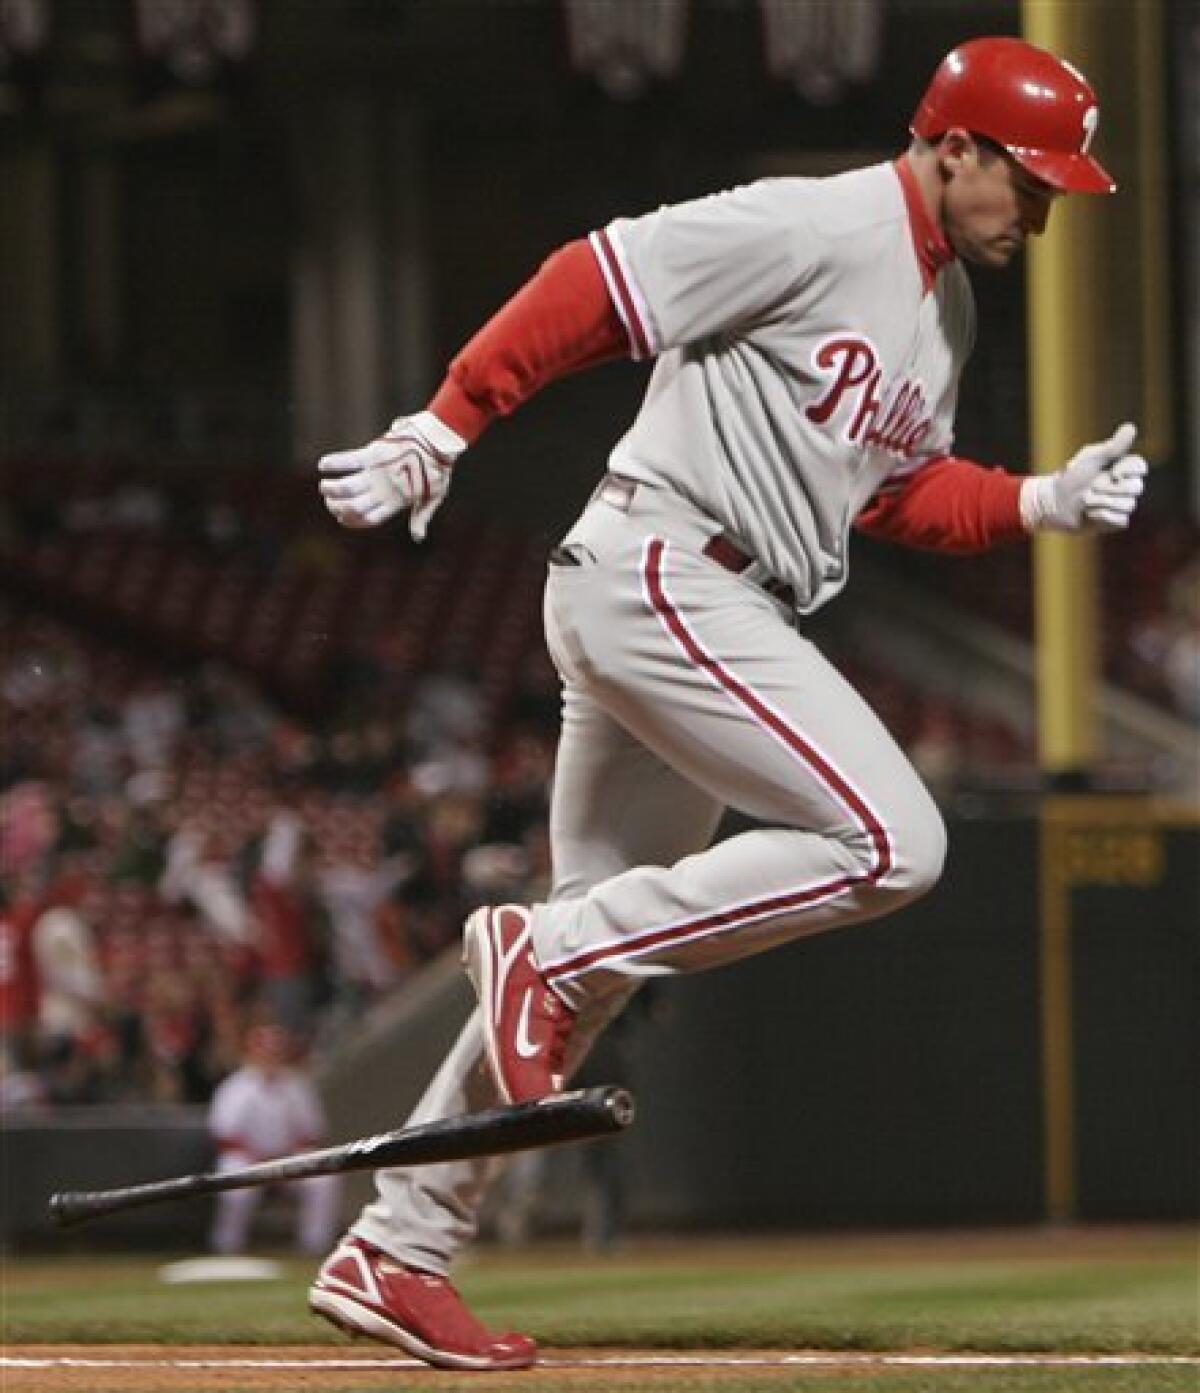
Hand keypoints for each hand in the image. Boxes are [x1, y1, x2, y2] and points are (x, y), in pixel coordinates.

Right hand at [318, 411, 465, 540]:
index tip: (341, 518)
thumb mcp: (432, 497)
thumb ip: (421, 517)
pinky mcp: (373, 453)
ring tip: (324, 488)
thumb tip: (418, 538)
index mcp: (397, 502)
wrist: (438, 442)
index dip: (353, 521)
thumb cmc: (437, 470)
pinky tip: (322, 465)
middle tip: (330, 502)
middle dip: (337, 507)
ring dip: (331, 489)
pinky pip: (348, 460)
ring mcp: (377, 472)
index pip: (370, 519)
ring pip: (347, 487)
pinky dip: (333, 462)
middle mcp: (384, 490)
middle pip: (354, 506)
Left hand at [1021, 423, 1148, 533]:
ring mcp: (1121, 504)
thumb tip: (1131, 427)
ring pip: (1128, 505)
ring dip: (1102, 502)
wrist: (1053, 502)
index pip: (1140, 467)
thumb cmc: (1071, 477)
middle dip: (1109, 488)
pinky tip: (1090, 514)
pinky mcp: (1114, 521)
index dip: (1128, 471)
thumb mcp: (1092, 458)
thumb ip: (1114, 446)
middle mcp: (1125, 486)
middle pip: (1136, 488)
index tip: (1113, 472)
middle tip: (1091, 488)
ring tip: (1086, 501)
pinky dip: (1103, 517)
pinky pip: (1121, 520)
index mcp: (1122, 468)